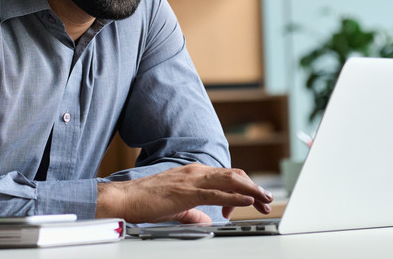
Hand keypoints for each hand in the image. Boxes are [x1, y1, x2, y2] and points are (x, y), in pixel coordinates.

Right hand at [95, 163, 272, 223]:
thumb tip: (206, 220)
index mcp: (193, 174)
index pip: (226, 177)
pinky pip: (217, 193)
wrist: (124, 199)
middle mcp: (195, 172)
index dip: (244, 188)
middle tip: (267, 200)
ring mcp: (192, 180)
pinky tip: (247, 201)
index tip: (253, 201)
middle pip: (234, 176)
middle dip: (254, 188)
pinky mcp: (187, 192)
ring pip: (230, 181)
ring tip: (265, 199)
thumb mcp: (176, 208)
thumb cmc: (145, 202)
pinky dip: (235, 196)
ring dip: (251, 190)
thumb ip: (193, 212)